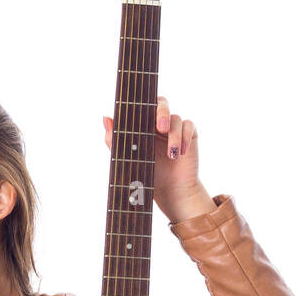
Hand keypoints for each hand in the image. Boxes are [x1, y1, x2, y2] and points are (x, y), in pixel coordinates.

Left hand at [103, 95, 214, 222]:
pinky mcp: (189, 135)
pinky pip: (189, 125)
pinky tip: (180, 152)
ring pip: (175, 118)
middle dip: (162, 112)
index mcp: (143, 126)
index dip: (143, 104)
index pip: (143, 106)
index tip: (141, 114)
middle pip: (161, 103)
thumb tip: (105, 117)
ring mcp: (174, 128)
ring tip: (171, 155)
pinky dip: (185, 137)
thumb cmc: (147, 177)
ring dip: (174, 136)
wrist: (170, 193)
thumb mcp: (126, 159)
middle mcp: (158, 124)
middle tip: (161, 128)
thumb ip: (113, 139)